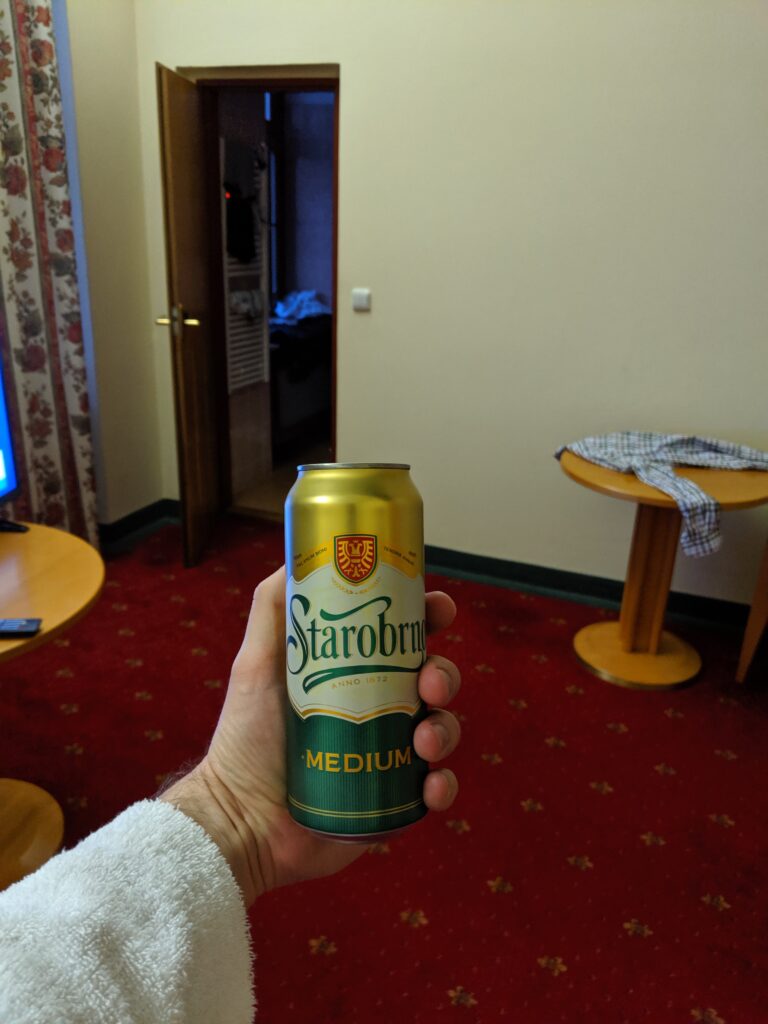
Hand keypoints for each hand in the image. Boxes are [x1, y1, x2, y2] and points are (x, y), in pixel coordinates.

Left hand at [161, 567, 460, 905]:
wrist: (239, 821)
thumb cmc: (245, 740)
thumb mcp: (256, 664)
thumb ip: (273, 609)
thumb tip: (297, 556)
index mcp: (354, 674)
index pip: (404, 638)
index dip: (429, 618)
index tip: (439, 609)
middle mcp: (378, 710)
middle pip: (433, 679)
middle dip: (444, 674)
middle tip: (427, 682)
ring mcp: (390, 756)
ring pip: (442, 729)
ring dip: (446, 729)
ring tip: (421, 741)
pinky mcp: (393, 801)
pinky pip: (435, 789)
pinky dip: (442, 787)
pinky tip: (428, 787)